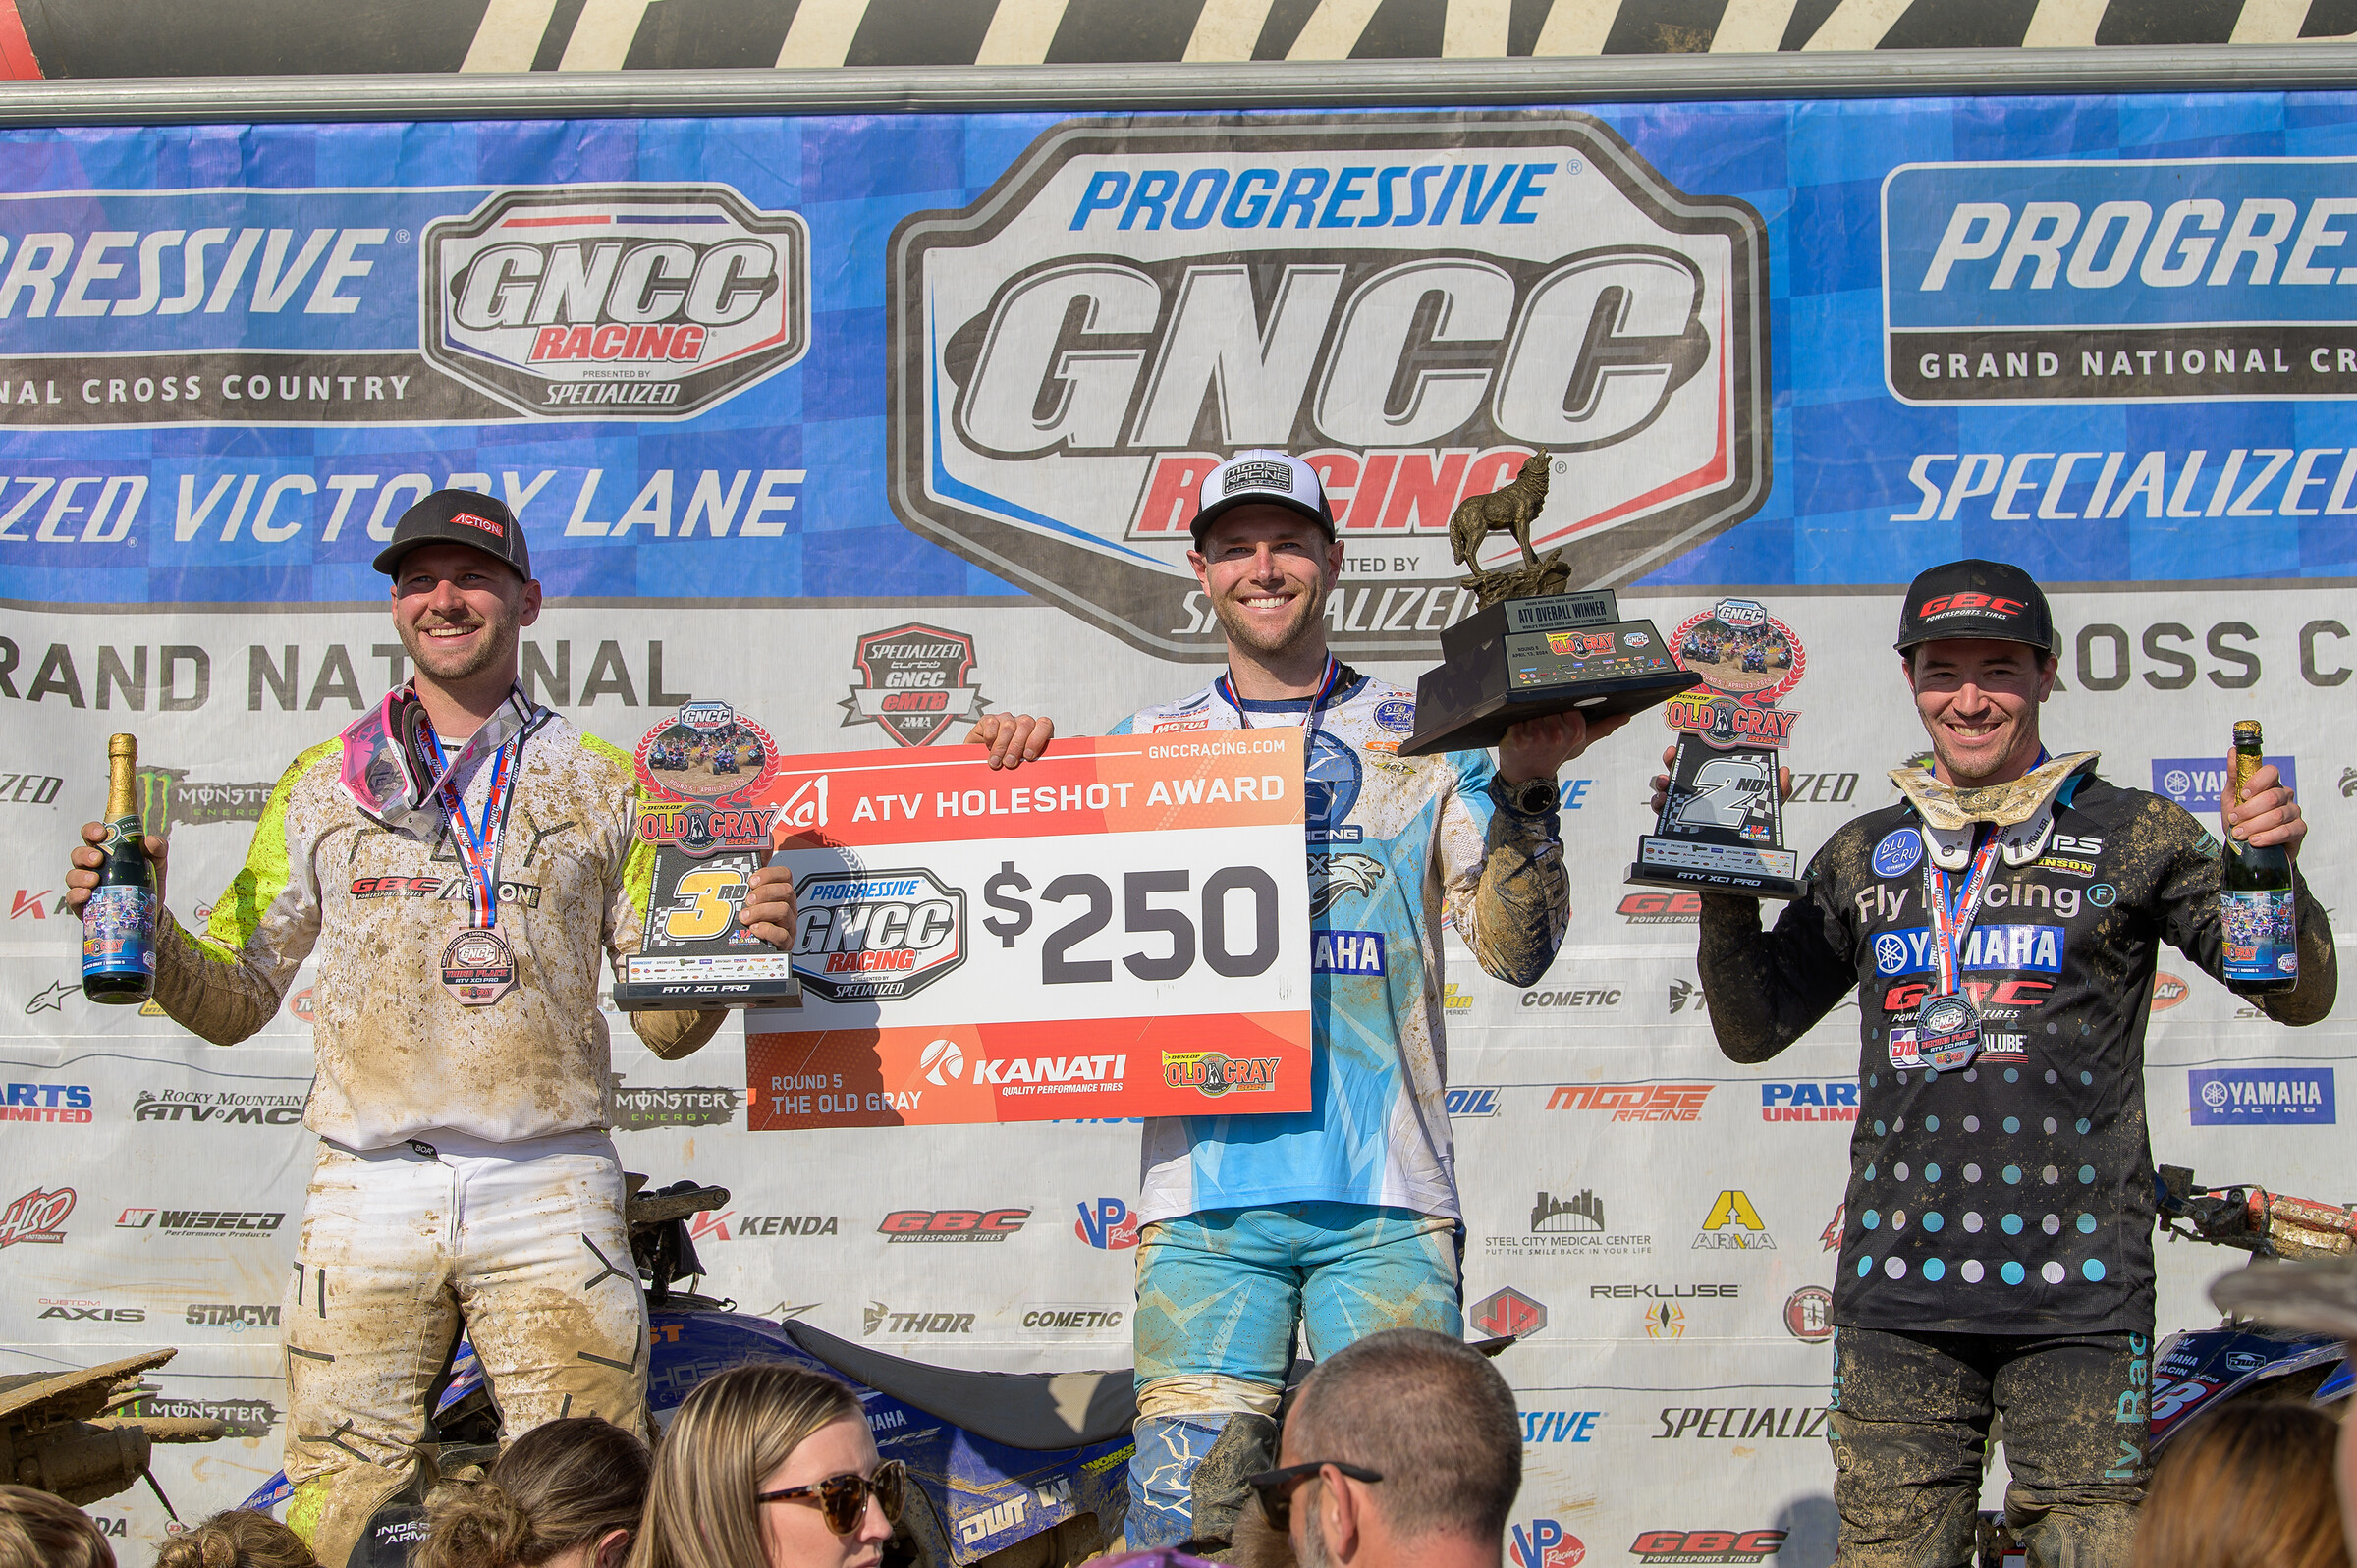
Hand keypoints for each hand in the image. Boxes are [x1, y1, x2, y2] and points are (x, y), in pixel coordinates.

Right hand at [66, 822, 166, 913]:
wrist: (148, 911)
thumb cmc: (147, 882)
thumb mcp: (156, 864)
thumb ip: (158, 849)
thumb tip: (150, 840)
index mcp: (106, 851)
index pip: (91, 835)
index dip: (92, 830)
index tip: (101, 834)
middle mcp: (91, 866)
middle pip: (78, 854)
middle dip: (85, 855)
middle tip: (98, 859)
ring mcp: (85, 884)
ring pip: (73, 875)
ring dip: (80, 876)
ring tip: (94, 880)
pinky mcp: (82, 903)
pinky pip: (71, 897)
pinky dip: (76, 894)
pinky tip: (86, 894)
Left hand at [741, 861, 796, 949]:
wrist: (743, 950)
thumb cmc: (746, 920)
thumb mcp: (743, 894)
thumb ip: (748, 872)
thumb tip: (758, 845)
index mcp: (778, 894)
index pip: (785, 875)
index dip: (770, 874)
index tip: (753, 879)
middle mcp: (786, 907)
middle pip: (787, 891)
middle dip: (765, 893)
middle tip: (748, 899)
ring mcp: (787, 926)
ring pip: (784, 911)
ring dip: (762, 911)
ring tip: (745, 917)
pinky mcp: (784, 944)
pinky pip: (782, 935)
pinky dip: (767, 931)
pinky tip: (754, 929)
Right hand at [970, 711, 1055, 770]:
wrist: (981, 765)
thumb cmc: (1005, 767)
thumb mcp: (1021, 768)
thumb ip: (1030, 766)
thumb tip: (1035, 772)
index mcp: (1035, 733)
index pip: (1044, 725)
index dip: (1037, 739)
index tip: (1029, 756)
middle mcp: (1021, 724)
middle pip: (1026, 724)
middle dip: (1017, 746)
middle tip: (1010, 762)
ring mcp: (1006, 720)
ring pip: (1009, 725)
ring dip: (1002, 746)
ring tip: (997, 762)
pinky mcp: (989, 720)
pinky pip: (991, 723)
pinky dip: (990, 738)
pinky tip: (988, 748)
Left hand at [1497, 709, 1628, 785]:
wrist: (1530, 778)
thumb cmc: (1554, 757)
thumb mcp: (1581, 743)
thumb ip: (1603, 727)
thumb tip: (1624, 716)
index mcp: (1576, 731)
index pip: (1565, 703)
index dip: (1558, 711)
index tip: (1556, 721)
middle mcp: (1558, 735)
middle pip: (1547, 706)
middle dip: (1542, 715)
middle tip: (1541, 730)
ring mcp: (1538, 737)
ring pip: (1531, 712)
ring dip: (1527, 720)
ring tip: (1531, 734)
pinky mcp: (1519, 739)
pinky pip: (1516, 720)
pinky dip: (1514, 725)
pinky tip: (1518, 735)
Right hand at [1645, 745, 1792, 816]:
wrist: (1740, 860)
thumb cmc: (1751, 828)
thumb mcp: (1766, 807)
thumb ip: (1778, 791)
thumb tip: (1783, 772)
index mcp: (1716, 783)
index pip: (1701, 761)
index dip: (1693, 749)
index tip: (1685, 743)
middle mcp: (1698, 793)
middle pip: (1679, 772)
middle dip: (1670, 762)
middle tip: (1670, 758)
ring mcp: (1685, 809)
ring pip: (1667, 791)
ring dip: (1661, 783)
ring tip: (1664, 783)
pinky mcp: (1677, 826)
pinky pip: (1663, 813)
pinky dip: (1659, 806)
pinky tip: (1662, 803)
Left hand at [2227, 762, 2304, 861]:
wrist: (2248, 847)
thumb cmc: (2241, 820)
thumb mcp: (2231, 798)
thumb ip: (2234, 775)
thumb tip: (2234, 751)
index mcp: (2269, 785)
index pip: (2271, 772)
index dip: (2257, 783)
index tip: (2242, 795)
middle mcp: (2284, 795)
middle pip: (2271, 797)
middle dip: (2248, 810)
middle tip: (2234, 820)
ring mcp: (2293, 812)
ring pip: (2277, 815)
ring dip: (2254, 826)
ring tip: (2240, 833)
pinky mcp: (2299, 829)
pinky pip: (2287, 831)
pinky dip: (2268, 836)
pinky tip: (2256, 840)